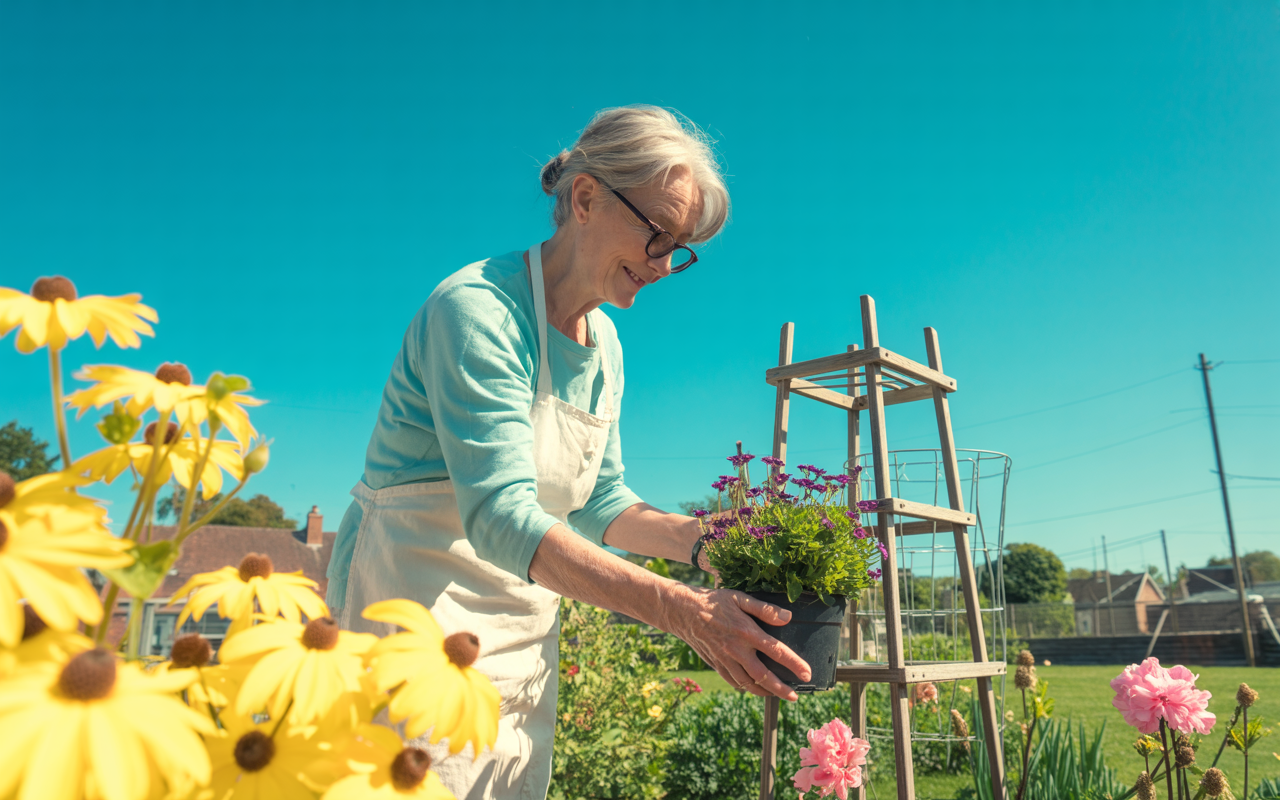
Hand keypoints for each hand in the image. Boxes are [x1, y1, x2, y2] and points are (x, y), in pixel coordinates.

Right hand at [667, 585, 810, 701]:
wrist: (682, 611)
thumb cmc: (713, 601)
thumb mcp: (740, 598)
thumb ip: (764, 609)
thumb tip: (788, 617)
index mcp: (747, 632)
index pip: (777, 652)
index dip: (795, 665)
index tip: (807, 674)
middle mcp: (737, 650)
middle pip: (764, 677)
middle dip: (781, 689)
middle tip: (795, 697)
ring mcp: (725, 660)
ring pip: (748, 683)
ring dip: (764, 692)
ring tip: (777, 695)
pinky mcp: (715, 664)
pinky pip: (733, 681)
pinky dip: (744, 687)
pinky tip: (752, 687)